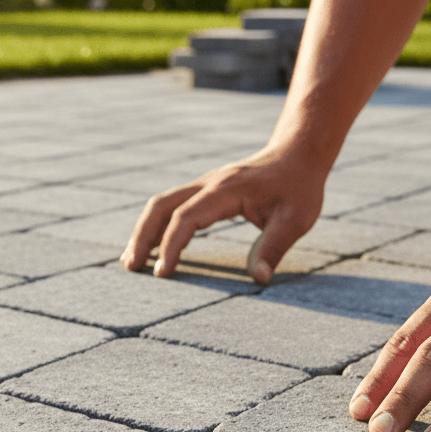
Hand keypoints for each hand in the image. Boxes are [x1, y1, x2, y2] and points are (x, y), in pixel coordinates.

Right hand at [118, 144, 325, 283]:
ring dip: (144, 231)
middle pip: (160, 206)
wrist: (299, 153)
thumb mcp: (296, 218)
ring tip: (133, 262)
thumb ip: (274, 247)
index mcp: (225, 190)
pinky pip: (172, 206)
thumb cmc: (299, 186)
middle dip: (142, 237)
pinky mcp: (205, 191)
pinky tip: (153, 248)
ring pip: (161, 204)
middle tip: (130, 267)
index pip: (186, 217)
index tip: (162, 273)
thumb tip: (259, 278)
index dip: (171, 246)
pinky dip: (157, 226)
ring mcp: (204, 185)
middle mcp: (208, 184)